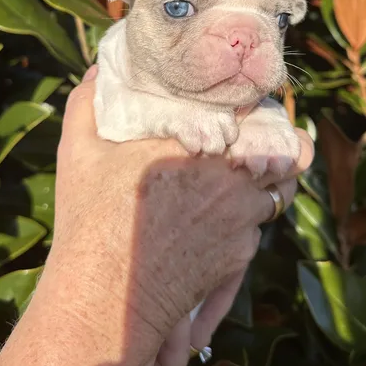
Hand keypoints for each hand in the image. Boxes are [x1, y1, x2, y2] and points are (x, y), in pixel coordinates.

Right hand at [51, 66, 312, 365]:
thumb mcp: (79, 152)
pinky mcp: (239, 255)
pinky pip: (256, 232)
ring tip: (243, 184)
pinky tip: (218, 226)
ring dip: (266, 187)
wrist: (105, 297)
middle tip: (262, 143)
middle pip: (286, 154)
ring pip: (275, 195)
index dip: (260, 110)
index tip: (251, 108)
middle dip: (281, 147)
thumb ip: (88, 101)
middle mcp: (230, 177)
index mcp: (198, 142)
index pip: (256, 113)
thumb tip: (97, 69)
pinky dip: (244, 226)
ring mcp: (240, 219)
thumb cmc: (90, 221)